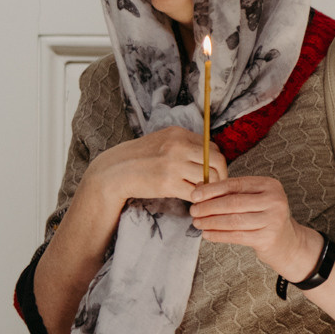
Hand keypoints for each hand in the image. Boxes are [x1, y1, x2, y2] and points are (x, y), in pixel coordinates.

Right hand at [87, 125, 226, 209]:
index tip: (212, 171)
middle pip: (217, 159)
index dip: (215, 161)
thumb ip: (183, 145)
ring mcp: (174, 165)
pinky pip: (196, 192)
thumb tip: (207, 157)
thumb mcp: (161, 141)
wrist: (113, 171)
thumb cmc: (137, 158)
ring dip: (210, 188)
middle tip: (215, 185)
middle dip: (220, 174)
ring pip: (210, 177)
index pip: (211, 146)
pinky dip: (199, 198)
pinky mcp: (168, 183)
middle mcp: (178, 146)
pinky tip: (192, 200)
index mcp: (177, 134)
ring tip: (201, 193)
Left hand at [190, 175, 321, 278]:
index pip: (235, 184)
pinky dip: (218, 235)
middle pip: (233, 203)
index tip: (194, 196)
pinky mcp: (268, 238)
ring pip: (233, 221)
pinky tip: (207, 234)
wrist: (285, 241)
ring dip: (210, 222)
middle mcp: (275, 200)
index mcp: (269, 185)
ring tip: (197, 223)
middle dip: (208, 207)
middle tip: (193, 211)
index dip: (212, 190)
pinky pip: (236, 236)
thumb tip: (198, 187)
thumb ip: (227, 191)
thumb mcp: (250, 198)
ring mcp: (273, 220)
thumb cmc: (262, 215)